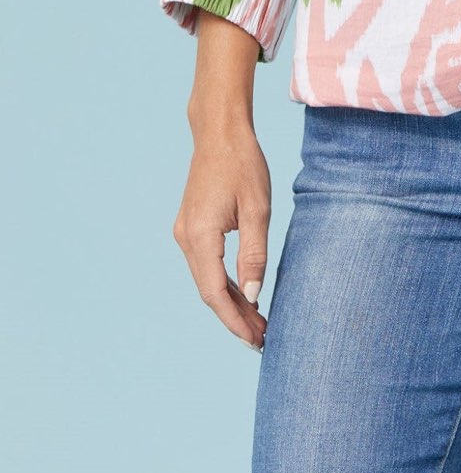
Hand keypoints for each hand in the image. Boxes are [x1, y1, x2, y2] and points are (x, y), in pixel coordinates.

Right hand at [173, 118, 271, 349]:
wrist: (219, 131)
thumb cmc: (243, 164)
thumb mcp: (257, 209)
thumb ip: (254, 254)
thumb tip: (255, 296)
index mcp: (200, 237)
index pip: (216, 294)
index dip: (235, 321)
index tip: (256, 340)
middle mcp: (186, 239)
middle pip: (209, 292)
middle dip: (234, 317)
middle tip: (262, 338)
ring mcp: (186, 233)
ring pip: (207, 280)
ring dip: (230, 302)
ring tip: (257, 322)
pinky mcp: (192, 226)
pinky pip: (206, 265)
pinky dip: (224, 283)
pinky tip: (244, 294)